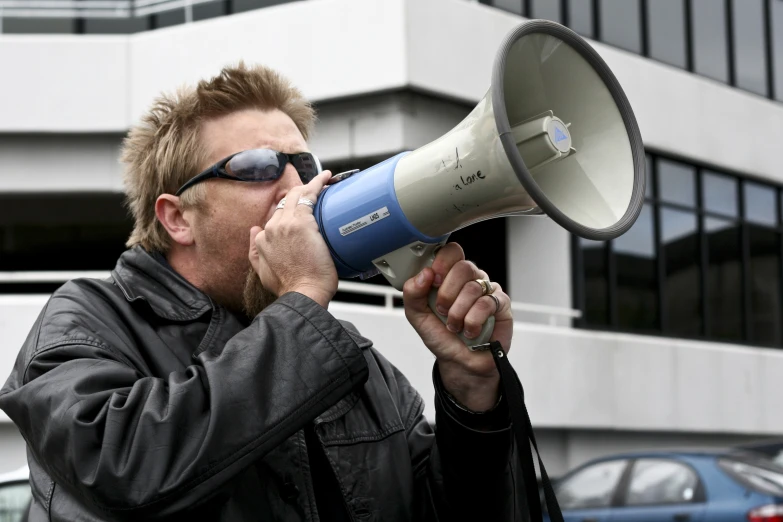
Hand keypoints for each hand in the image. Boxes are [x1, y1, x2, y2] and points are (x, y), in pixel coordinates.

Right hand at [249, 170, 336, 307]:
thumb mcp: (263, 272)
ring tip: (321, 181)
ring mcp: (286, 223)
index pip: (274, 216)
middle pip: (284, 202)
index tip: (298, 208)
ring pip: (296, 196)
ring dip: (308, 186)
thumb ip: (254, 252)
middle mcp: (271, 228)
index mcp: (261, 239)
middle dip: (297, 194)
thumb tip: (253, 231)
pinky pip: (310, 195)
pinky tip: (326, 178)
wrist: (303, 294)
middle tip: (312, 190)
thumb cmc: (290, 288)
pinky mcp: (303, 222)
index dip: (286, 210)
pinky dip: (318, 184)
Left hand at [402, 243, 511, 411]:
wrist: (459, 362)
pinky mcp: (502, 305)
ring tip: (455, 326)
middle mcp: (471, 279)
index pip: (451, 252)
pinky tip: (470, 331)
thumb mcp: (417, 316)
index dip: (442, 262)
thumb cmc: (441, 336)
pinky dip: (473, 321)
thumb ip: (413, 293)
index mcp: (451, 276)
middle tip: (442, 311)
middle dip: (448, 293)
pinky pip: (487, 303)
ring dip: (458, 313)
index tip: (434, 281)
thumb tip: (424, 274)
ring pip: (474, 288)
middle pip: (464, 267)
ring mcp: (488, 290)